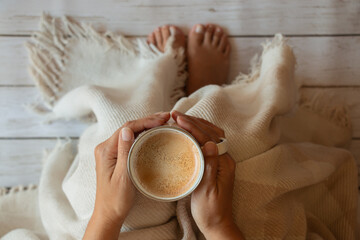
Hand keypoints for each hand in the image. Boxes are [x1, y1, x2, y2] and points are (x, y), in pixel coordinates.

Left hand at [84, 112, 170, 239]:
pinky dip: (143, 134)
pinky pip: (130, 140)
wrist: (108, 214)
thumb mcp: (122, 177)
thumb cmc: (116, 199)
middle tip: (167, 117)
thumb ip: (124, 152)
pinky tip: (154, 133)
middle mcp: (106, 147)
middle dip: (148, 120)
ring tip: (163, 121)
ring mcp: (110, 152)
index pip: (128, 128)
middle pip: (129, 127)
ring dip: (146, 125)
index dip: (146, 121)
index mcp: (106, 150)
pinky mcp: (116, 157)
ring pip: (130, 132)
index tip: (162, 119)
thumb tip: (127, 129)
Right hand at [172, 111, 243, 239]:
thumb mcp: (207, 190)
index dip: (193, 126)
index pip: (208, 137)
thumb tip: (210, 143)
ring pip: (212, 134)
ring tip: (181, 119)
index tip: (178, 118)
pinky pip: (209, 142)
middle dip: (194, 121)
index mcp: (224, 164)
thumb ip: (210, 166)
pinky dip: (199, 133)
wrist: (217, 223)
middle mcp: (226, 159)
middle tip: (175, 115)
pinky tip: (189, 132)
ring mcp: (222, 160)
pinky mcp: (217, 164)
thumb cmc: (210, 210)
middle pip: (211, 132)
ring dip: (197, 124)